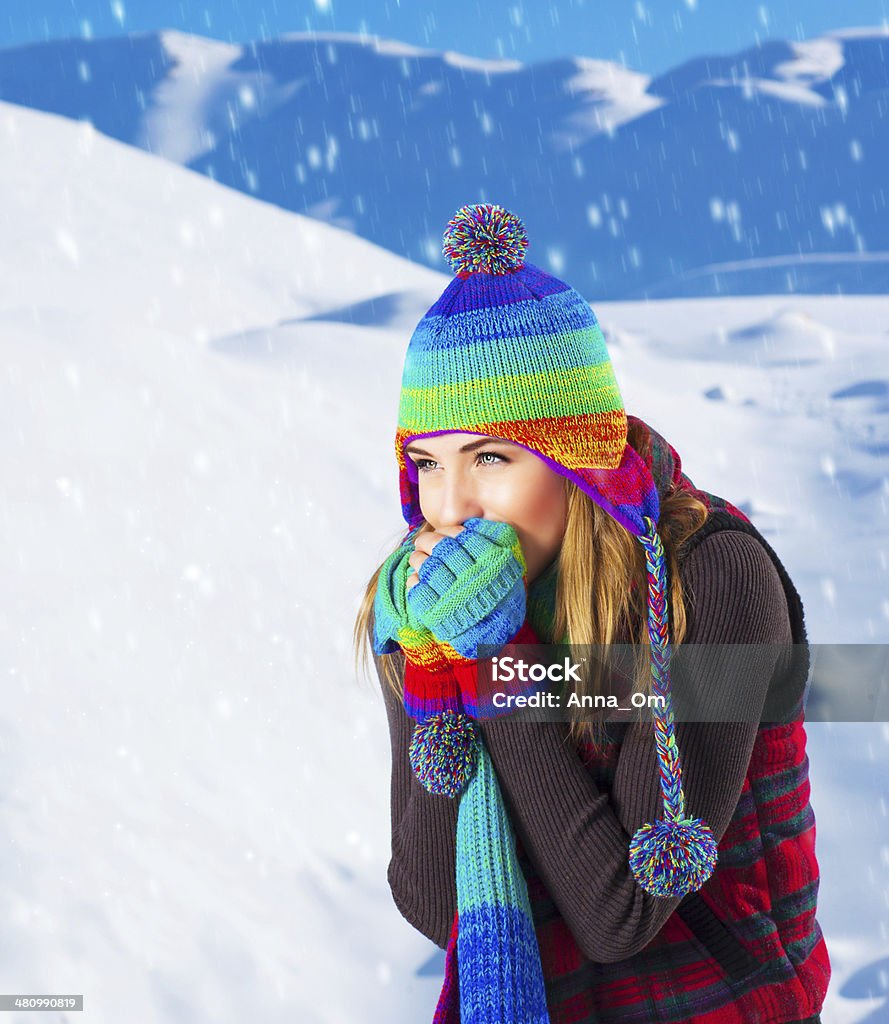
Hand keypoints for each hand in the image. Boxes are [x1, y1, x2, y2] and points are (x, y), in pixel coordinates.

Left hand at [405, 517, 527, 659]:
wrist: (498, 635)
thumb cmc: (502, 597)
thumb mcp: (510, 565)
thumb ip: (496, 541)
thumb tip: (471, 523)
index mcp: (490, 564)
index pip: (460, 537)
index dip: (447, 531)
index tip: (442, 532)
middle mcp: (472, 579)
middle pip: (440, 549)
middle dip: (427, 541)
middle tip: (422, 541)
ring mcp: (453, 598)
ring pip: (426, 567)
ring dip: (417, 559)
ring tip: (416, 557)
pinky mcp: (436, 614)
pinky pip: (417, 591)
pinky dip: (413, 581)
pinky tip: (415, 578)